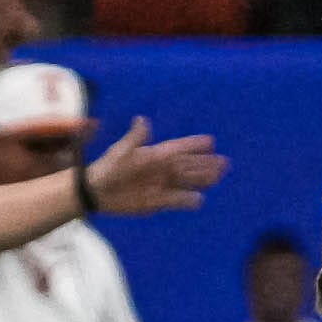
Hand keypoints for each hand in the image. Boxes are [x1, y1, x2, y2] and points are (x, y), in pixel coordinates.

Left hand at [85, 118, 227, 213]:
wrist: (96, 192)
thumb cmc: (108, 169)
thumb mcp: (121, 151)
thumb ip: (135, 138)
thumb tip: (142, 119)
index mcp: (154, 154)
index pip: (179, 148)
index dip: (194, 144)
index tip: (211, 141)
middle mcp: (161, 169)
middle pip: (189, 165)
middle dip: (206, 163)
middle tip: (225, 162)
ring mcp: (161, 185)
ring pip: (188, 181)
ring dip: (203, 179)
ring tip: (218, 175)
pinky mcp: (158, 202)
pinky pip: (178, 200)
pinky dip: (188, 200)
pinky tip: (199, 199)